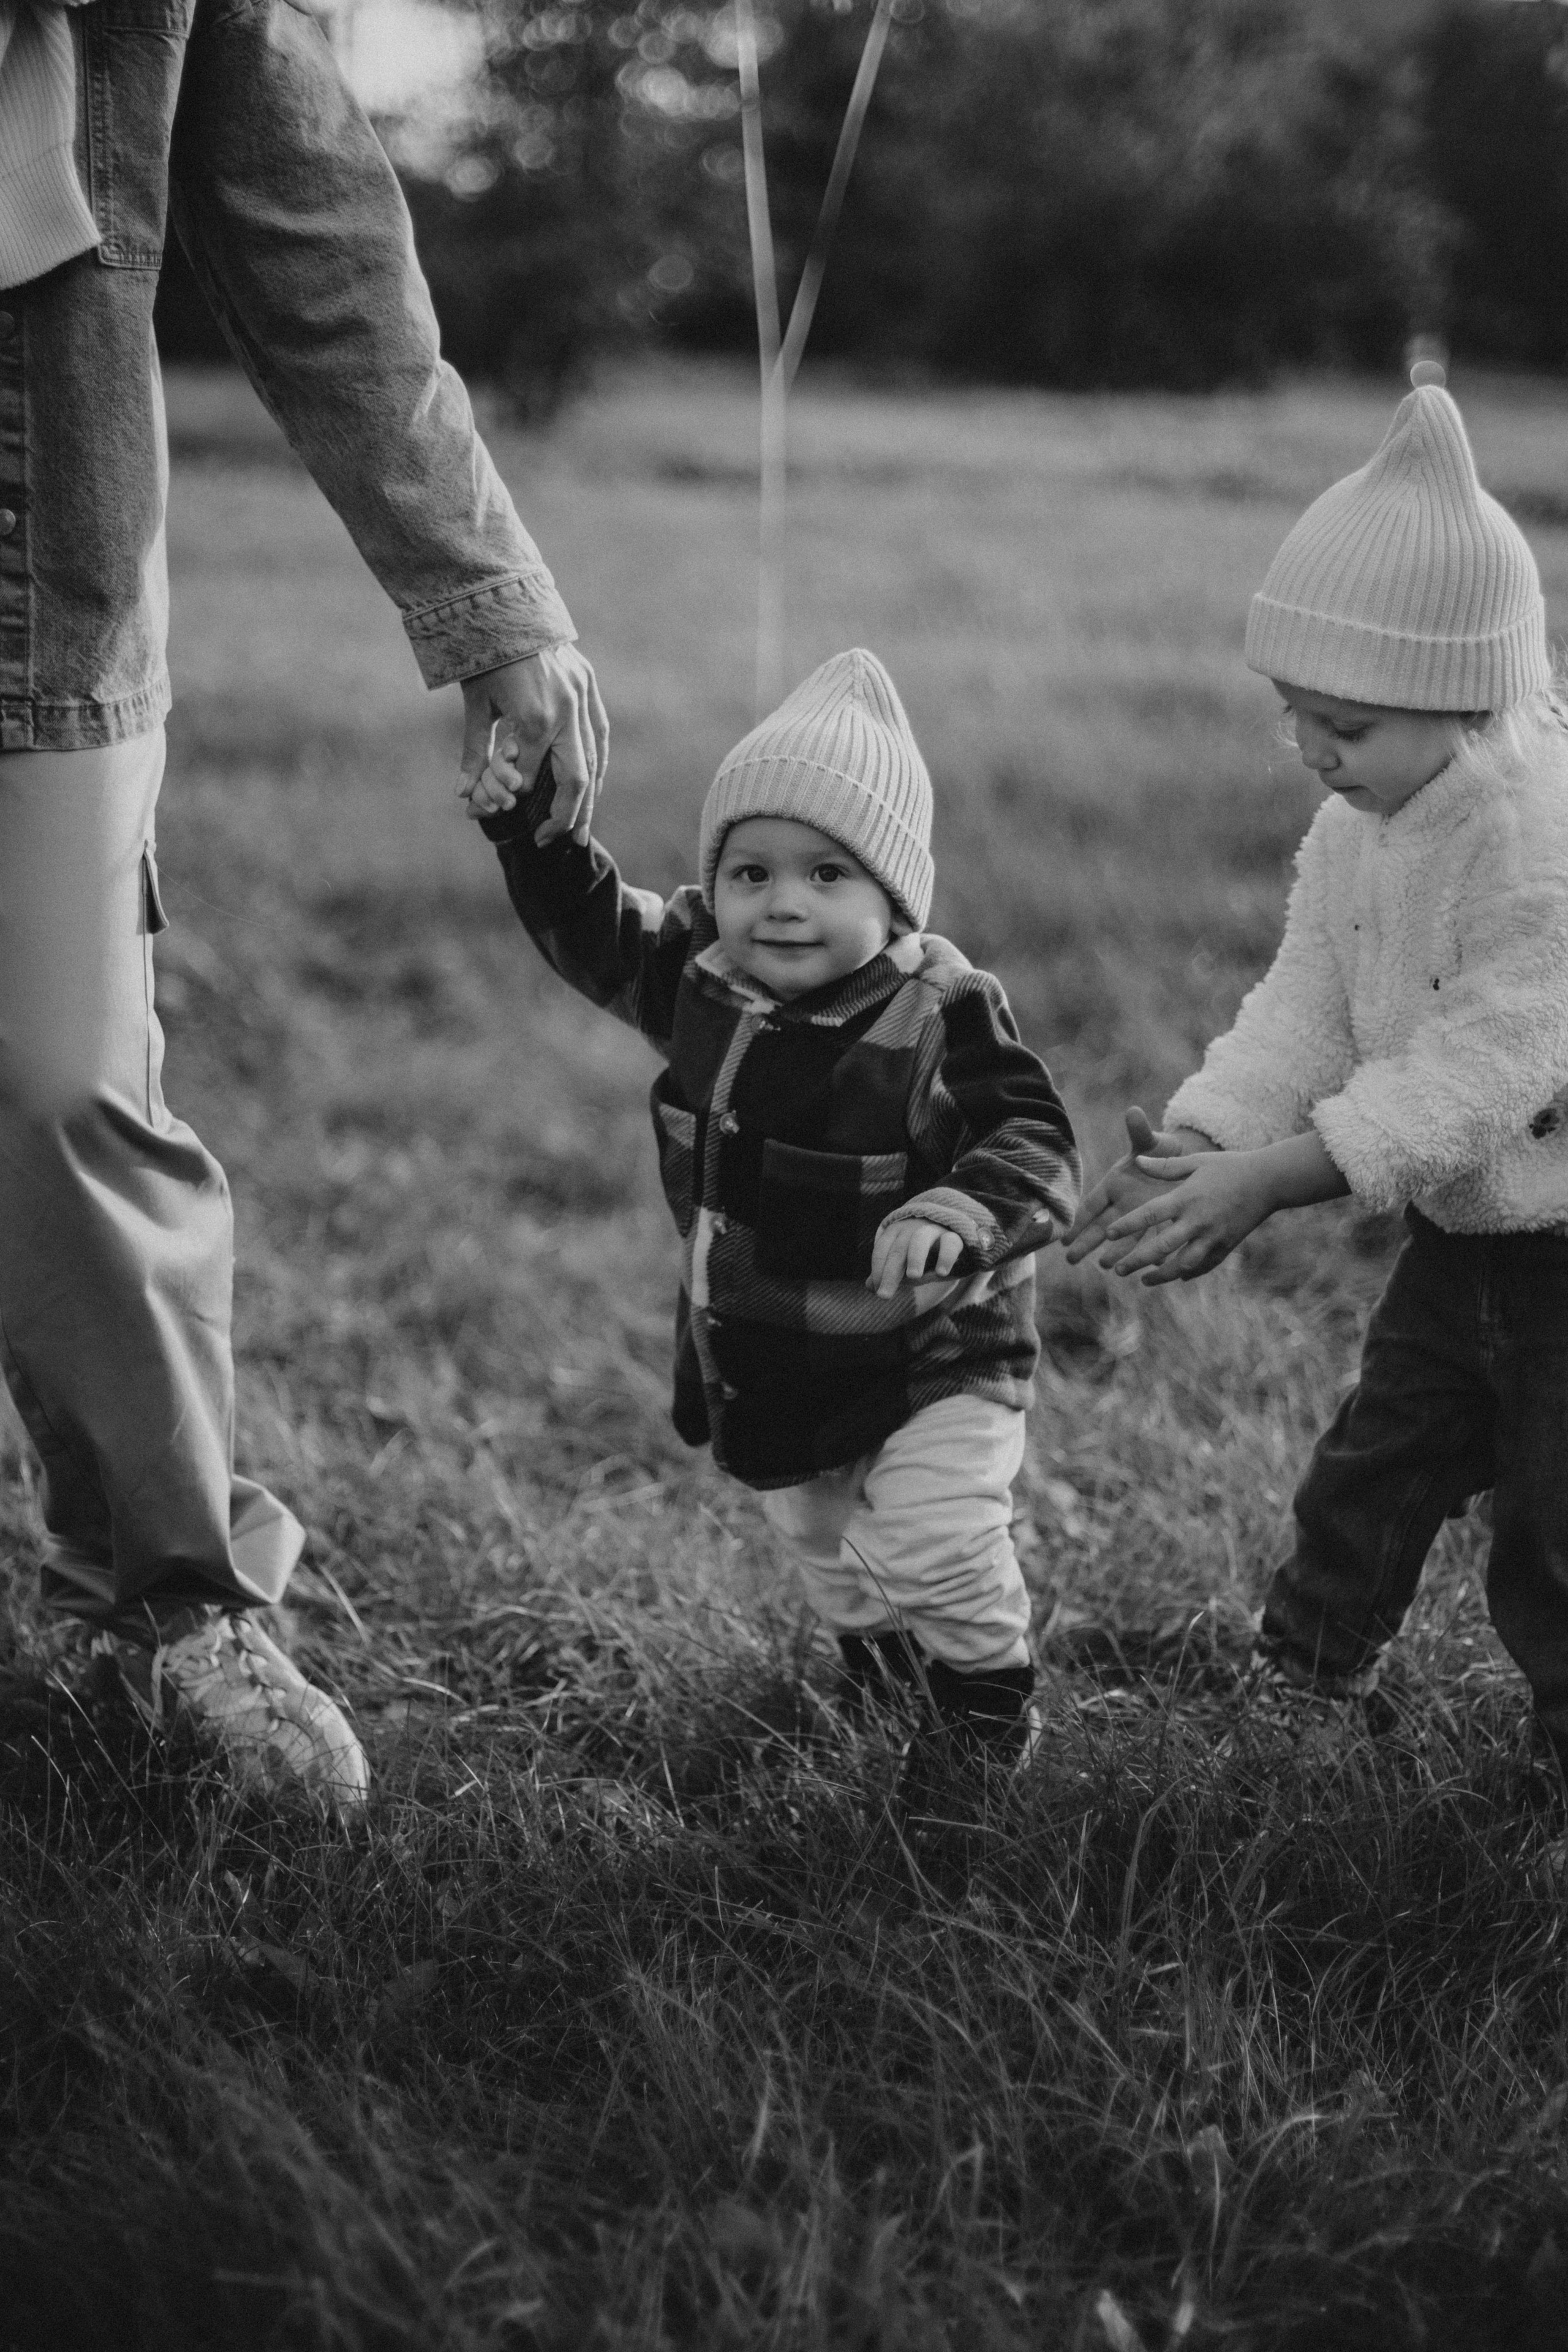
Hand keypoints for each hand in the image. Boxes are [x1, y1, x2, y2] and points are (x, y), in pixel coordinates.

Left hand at [456, 644, 609, 840]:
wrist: (503, 601)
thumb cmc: (482, 654)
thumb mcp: (474, 704)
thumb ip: (474, 752)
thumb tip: (464, 796)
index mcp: (534, 719)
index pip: (530, 776)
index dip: (517, 798)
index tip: (505, 813)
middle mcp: (565, 711)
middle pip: (576, 780)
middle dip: (566, 816)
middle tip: (553, 841)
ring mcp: (581, 696)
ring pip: (594, 760)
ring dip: (589, 798)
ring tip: (581, 830)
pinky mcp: (587, 683)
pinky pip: (599, 733)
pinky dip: (596, 762)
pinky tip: (593, 786)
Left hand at [868, 1219, 963, 1298]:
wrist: (955, 1239)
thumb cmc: (923, 1254)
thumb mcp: (904, 1263)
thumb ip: (888, 1273)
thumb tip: (869, 1286)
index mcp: (896, 1232)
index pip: (881, 1250)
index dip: (877, 1270)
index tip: (878, 1291)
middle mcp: (912, 1228)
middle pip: (898, 1249)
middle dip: (890, 1273)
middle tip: (884, 1296)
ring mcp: (934, 1230)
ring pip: (920, 1239)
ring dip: (915, 1258)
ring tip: (913, 1277)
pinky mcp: (955, 1236)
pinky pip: (950, 1243)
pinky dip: (945, 1257)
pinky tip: (941, 1273)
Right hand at [1063, 1108, 1206, 1263]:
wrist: (1184, 1162)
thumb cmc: (1160, 1150)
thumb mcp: (1150, 1142)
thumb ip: (1139, 1131)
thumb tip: (1133, 1111)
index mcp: (1114, 1184)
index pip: (1092, 1204)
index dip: (1078, 1219)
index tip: (1063, 1234)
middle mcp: (1123, 1204)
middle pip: (1101, 1226)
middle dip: (1086, 1242)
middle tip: (1070, 1259)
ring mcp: (1141, 1216)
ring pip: (1124, 1238)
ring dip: (1116, 1252)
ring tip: (1106, 1266)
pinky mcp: (1160, 1223)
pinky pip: (1153, 1240)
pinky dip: (1150, 1252)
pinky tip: (1147, 1265)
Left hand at [1097, 1149, 1278, 1283]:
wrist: (1269, 1181)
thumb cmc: (1229, 1167)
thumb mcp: (1197, 1161)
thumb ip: (1166, 1165)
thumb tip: (1137, 1162)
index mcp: (1187, 1198)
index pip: (1150, 1214)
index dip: (1127, 1226)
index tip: (1108, 1235)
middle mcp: (1198, 1221)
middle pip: (1162, 1247)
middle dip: (1137, 1260)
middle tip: (1116, 1269)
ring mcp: (1214, 1236)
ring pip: (1183, 1264)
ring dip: (1161, 1276)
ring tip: (1143, 1280)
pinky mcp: (1227, 1246)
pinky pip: (1204, 1266)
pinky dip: (1189, 1273)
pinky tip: (1175, 1277)